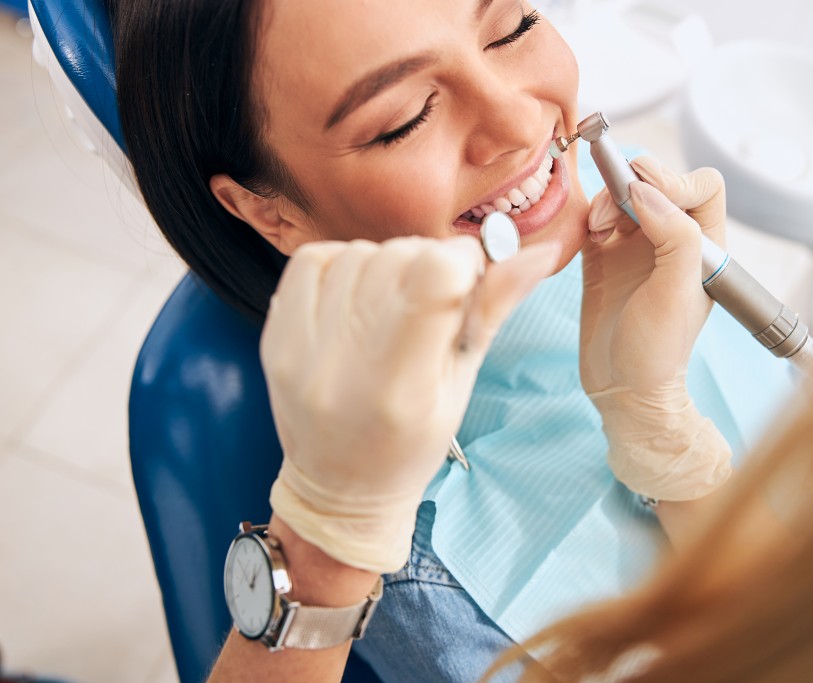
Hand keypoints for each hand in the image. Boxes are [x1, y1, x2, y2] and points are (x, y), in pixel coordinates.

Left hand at [262, 236, 560, 572]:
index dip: (461, 260)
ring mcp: (300, 352)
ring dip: (384, 264)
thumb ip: (493, 309)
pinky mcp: (273, 338)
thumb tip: (539, 253)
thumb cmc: (412, 442)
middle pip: (396, 256)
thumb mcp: (462, 383)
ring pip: (357, 253)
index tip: (466, 278)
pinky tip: (356, 295)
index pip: (433, 274)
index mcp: (402, 386)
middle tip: (431, 298)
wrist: (339, 489)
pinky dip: (341, 265)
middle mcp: (345, 367)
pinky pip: (311, 260)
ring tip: (393, 303)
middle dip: (426, 261)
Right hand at [580, 159, 731, 500]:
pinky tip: (587, 235)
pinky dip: (587, 216)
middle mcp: (672, 238)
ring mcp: (635, 246)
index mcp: (704, 244)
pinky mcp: (603, 255)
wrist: (622, 386)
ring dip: (605, 200)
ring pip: (621, 194)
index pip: (701, 185)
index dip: (675, 180)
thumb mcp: (678, 292)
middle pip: (655, 182)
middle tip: (612, 211)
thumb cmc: (660, 349)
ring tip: (596, 229)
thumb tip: (644, 189)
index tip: (647, 199)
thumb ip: (674, 234)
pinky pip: (594, 216)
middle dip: (631, 185)